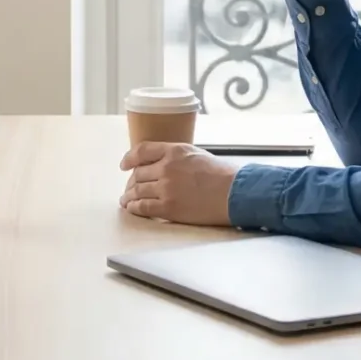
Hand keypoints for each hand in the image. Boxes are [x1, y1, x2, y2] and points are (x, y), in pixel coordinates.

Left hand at [119, 142, 240, 226]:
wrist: (235, 193)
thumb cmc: (222, 174)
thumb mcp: (197, 154)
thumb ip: (177, 157)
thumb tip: (162, 164)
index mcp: (174, 151)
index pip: (142, 151)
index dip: (129, 158)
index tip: (125, 165)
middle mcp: (166, 167)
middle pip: (138, 173)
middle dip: (131, 182)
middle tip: (130, 188)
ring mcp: (166, 188)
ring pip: (137, 190)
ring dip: (129, 196)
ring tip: (126, 200)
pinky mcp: (168, 207)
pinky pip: (142, 207)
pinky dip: (134, 208)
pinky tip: (132, 208)